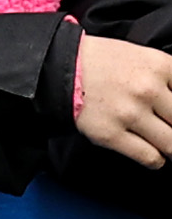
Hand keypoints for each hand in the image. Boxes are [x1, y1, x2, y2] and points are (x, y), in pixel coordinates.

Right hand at [74, 35, 171, 164]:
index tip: (170, 114)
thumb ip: (168, 78)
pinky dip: (155, 160)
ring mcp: (129, 113)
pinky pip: (149, 157)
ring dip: (170, 147)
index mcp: (160, 66)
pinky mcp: (110, 134)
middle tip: (168, 128)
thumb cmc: (101, 62)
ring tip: (165, 145)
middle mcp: (148, 89)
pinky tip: (151, 153)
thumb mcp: (144, 58)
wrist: (57, 67)